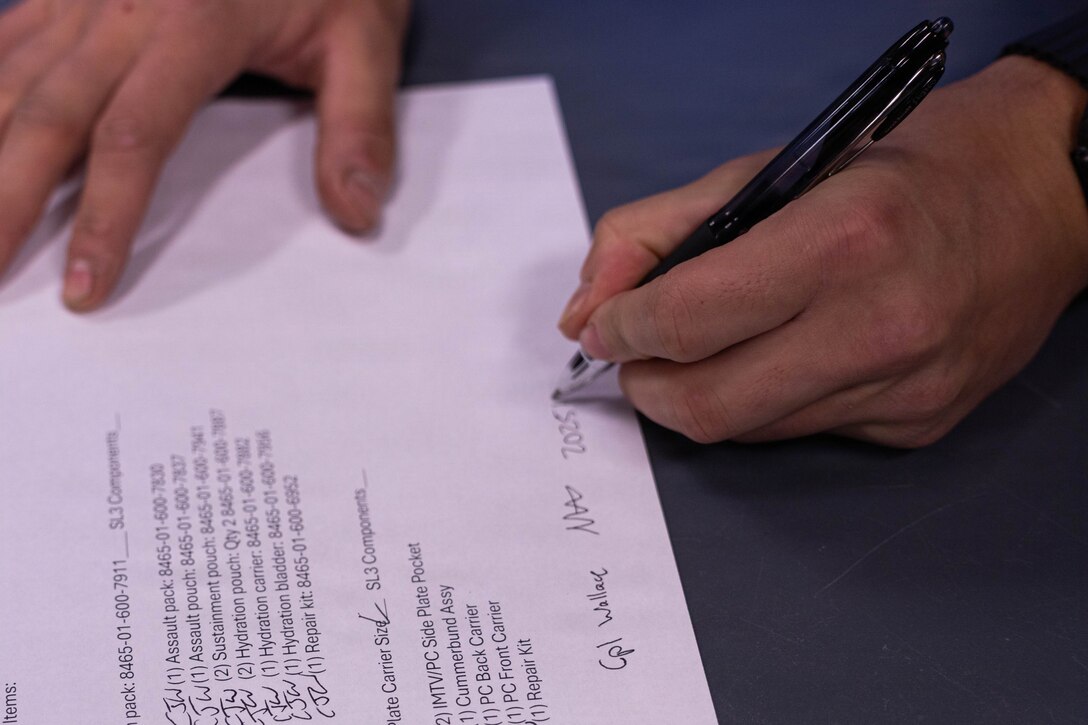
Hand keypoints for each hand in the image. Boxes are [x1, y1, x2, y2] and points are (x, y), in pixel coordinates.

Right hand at [0, 0, 409, 309]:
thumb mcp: (367, 38)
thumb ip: (361, 126)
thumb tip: (358, 213)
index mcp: (195, 23)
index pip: (134, 138)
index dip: (104, 219)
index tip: (86, 286)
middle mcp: (121, 5)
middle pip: (46, 114)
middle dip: (5, 200)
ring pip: (9, 77)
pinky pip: (8, 39)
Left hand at [559, 57, 1087, 447]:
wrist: (1038, 204)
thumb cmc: (898, 175)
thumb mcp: (769, 170)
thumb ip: (657, 230)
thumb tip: (588, 305)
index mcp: (841, 240)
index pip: (689, 318)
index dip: (622, 329)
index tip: (602, 325)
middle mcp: (881, 325)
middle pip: (707, 403)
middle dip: (645, 384)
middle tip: (635, 355)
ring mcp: (904, 389)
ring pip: (747, 428)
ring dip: (698, 395)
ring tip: (698, 352)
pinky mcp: (916, 426)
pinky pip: (800, 432)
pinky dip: (762, 402)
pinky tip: (776, 360)